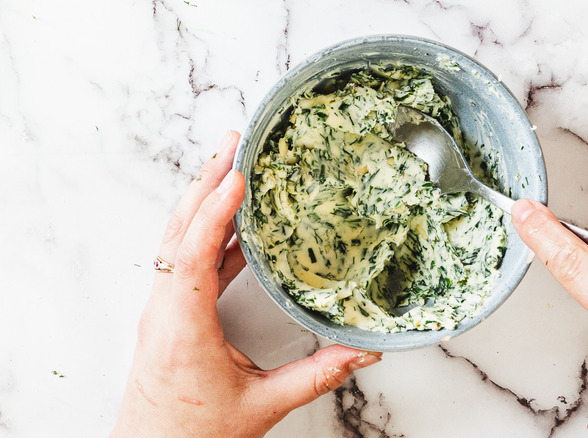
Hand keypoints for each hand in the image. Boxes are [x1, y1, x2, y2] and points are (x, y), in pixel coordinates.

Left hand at [112, 131, 381, 437]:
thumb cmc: (194, 435)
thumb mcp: (263, 404)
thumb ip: (317, 375)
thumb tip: (363, 351)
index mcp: (182, 326)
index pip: (195, 253)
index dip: (217, 211)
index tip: (238, 176)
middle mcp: (165, 310)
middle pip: (181, 229)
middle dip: (206, 180)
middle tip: (232, 143)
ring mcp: (162, 310)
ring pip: (178, 239)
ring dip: (203, 198)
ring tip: (231, 165)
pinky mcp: (169, 315)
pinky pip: (186, 259)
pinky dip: (207, 229)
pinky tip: (232, 219)